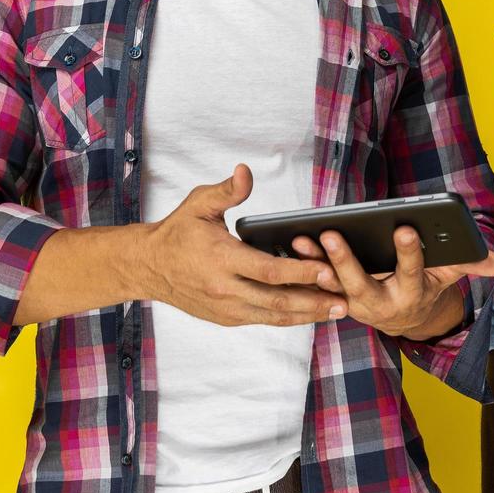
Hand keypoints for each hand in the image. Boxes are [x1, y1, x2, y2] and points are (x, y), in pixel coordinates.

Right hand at [139, 163, 345, 326]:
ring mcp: (225, 308)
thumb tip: (246, 172)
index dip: (301, 272)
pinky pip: (263, 319)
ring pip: (273, 316)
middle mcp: (225, 289)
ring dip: (307, 315)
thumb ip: (228, 191)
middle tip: (346, 300)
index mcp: (221, 259)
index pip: (269, 271)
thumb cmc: (178, 231)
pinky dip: (288, 317)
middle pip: (277, 301)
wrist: (148, 266)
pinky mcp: (226, 318)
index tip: (328, 270)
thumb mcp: (199, 203)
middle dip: (314, 301)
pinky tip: (310, 312)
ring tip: (337, 310)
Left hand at [291, 227, 493, 338]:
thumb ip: (468, 264)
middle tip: (332, 235)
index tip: (404, 228)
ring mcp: (356, 306)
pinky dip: (306, 269)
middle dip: (346, 260)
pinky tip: (293, 246)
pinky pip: (319, 288)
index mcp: (412, 293)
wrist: (406, 319)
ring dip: (316, 265)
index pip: (412, 271)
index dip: (409, 252)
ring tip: (302, 240)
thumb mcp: (448, 277)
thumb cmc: (426, 286)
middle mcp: (382, 305)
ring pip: (334, 287)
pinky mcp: (338, 303)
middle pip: (362, 283)